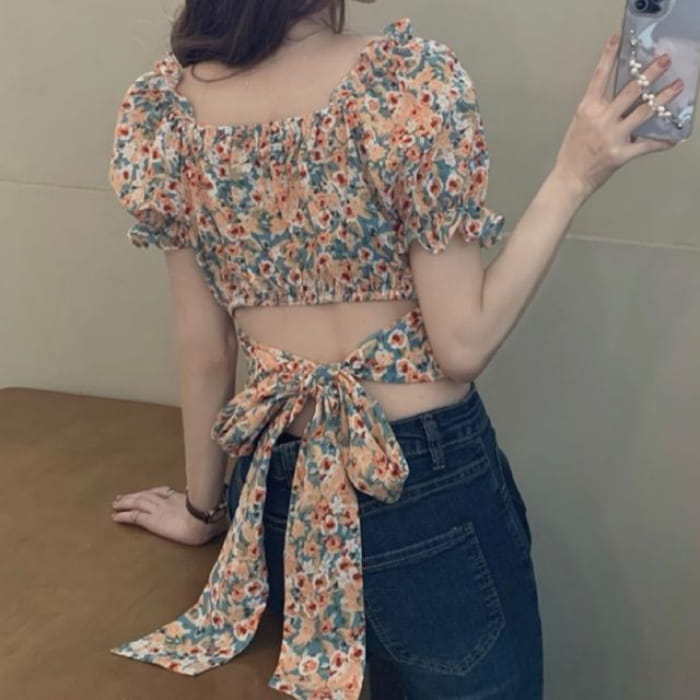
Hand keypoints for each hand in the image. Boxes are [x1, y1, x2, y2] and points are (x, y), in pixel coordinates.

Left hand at [111, 485, 229, 545]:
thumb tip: (219, 500)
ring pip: (137, 503)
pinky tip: (115, 517)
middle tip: (122, 497)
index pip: (162, 491)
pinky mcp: (151, 521)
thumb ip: (209, 502)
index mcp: (180, 496)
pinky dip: (123, 515)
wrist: (203, 521)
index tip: (146, 493)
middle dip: (134, 496)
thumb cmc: (211, 515)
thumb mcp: (211, 506)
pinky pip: (134, 517)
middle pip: (146, 495)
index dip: (152, 492)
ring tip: (115, 504)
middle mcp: (166, 500)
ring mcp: (157, 509)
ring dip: (125, 503)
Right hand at [553, 32, 681, 200]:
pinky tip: (673, 137)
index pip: (599, 77)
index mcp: (587, 109)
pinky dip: (661, 141)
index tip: (617, 39)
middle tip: (664, 60)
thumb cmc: (573, 152)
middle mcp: (601, 120)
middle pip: (631, 91)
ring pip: (644, 112)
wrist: (569, 179)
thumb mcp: (580, 124)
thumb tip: (624, 98)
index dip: (608, 56)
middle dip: (650, 73)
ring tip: (677, 86)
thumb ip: (598, 110)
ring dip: (664, 98)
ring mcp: (612, 137)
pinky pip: (646, 145)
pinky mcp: (621, 154)